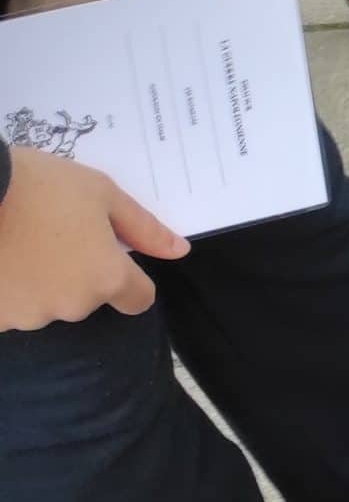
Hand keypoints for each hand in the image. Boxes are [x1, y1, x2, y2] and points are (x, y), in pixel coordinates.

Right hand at [0, 151, 188, 331]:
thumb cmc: (37, 185)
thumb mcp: (100, 193)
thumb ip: (143, 228)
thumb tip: (178, 250)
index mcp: (106, 278)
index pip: (138, 299)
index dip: (130, 280)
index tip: (109, 257)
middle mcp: (70, 306)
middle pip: (86, 298)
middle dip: (76, 273)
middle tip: (51, 234)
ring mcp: (25, 315)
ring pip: (44, 304)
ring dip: (38, 282)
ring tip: (17, 242)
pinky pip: (9, 307)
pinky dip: (7, 287)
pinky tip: (1, 257)